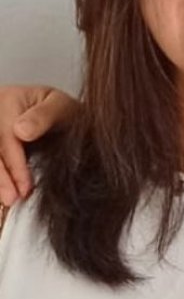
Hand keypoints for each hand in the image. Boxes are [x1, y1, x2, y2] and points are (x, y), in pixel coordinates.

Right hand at [0, 86, 77, 205]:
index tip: (25, 188)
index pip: (6, 136)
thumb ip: (44, 116)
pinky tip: (4, 191)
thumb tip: (21, 131)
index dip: (14, 165)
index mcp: (8, 99)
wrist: (61, 117)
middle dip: (1, 177)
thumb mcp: (62, 108)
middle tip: (12, 199)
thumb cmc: (63, 112)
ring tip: (8, 199)